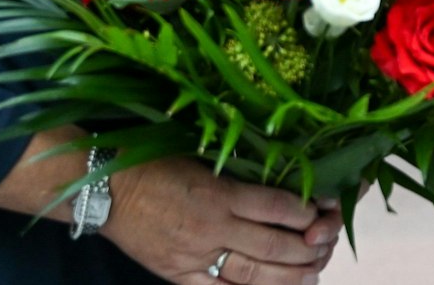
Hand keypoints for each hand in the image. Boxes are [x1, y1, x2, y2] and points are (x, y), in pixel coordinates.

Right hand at [103, 156, 340, 284]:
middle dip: (306, 249)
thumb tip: (281, 188)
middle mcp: (212, 226)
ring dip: (288, 277)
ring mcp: (195, 256)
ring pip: (254, 274)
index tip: (323, 211)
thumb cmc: (157, 166)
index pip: (278, 206)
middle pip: (273, 245)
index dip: (307, 212)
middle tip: (324, 248)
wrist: (108, 188)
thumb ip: (239, 177)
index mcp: (219, 192)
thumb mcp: (203, 160)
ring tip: (312, 275)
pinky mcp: (179, 275)